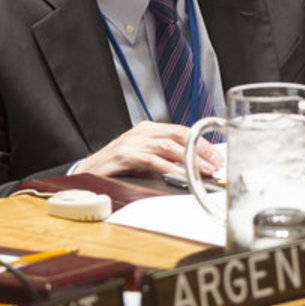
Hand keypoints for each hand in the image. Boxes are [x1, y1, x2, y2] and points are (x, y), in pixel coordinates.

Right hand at [73, 121, 222, 177]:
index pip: (181, 131)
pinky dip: (169, 168)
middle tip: (215, 163)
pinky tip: (181, 176)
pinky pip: (153, 161)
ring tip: (203, 171)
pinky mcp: (126, 156)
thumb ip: (165, 157)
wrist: (88, 170)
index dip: (201, 142)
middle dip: (200, 149)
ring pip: (169, 147)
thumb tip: (192, 167)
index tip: (216, 155)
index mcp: (149, 129)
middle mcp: (143, 132)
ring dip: (189, 160)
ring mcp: (134, 142)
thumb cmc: (117, 165)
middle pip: (179, 136)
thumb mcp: (145, 157)